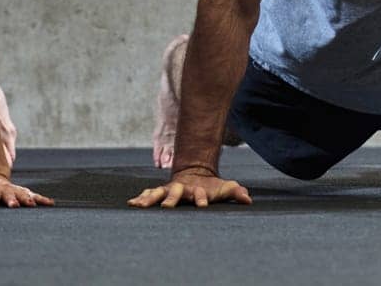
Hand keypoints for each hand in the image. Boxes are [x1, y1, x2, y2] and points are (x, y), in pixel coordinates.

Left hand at [0, 172, 53, 208]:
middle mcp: (6, 191)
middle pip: (10, 196)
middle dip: (13, 200)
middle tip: (15, 205)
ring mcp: (17, 192)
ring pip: (24, 195)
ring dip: (28, 200)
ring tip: (33, 205)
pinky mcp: (25, 194)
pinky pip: (35, 197)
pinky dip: (43, 200)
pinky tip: (51, 204)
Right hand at [128, 168, 251, 208]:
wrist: (193, 174)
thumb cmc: (209, 187)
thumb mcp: (223, 188)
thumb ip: (234, 192)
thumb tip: (248, 198)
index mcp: (197, 189)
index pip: (200, 194)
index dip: (202, 199)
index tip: (202, 205)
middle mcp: (181, 188)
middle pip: (176, 193)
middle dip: (171, 199)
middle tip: (167, 207)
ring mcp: (168, 189)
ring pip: (157, 193)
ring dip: (149, 198)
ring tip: (140, 205)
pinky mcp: (160, 192)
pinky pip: (148, 194)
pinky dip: (140, 198)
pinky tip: (132, 204)